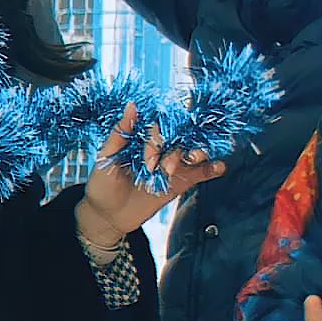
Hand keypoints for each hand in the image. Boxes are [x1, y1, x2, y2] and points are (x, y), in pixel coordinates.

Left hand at [75, 103, 227, 251]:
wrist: (106, 215)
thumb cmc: (102, 184)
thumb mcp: (106, 157)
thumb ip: (120, 133)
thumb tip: (132, 105)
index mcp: (142, 138)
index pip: (160, 127)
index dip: (158, 140)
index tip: (148, 161)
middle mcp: (160, 149)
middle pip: (181, 137)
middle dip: (177, 150)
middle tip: (165, 168)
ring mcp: (172, 165)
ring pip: (194, 151)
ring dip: (198, 152)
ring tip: (193, 159)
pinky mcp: (181, 182)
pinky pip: (201, 172)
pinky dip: (212, 168)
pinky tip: (219, 167)